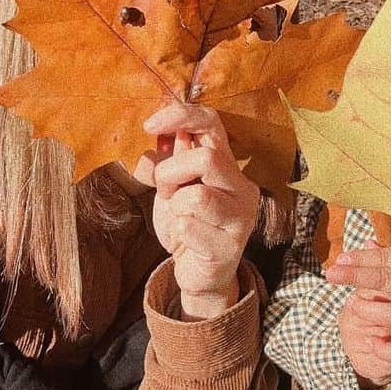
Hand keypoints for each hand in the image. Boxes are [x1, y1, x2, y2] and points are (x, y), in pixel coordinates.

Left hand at [135, 104, 259, 320]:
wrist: (200, 274)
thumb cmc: (187, 226)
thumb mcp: (172, 188)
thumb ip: (171, 159)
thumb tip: (165, 133)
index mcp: (227, 165)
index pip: (213, 124)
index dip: (182, 115)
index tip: (149, 125)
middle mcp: (241, 187)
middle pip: (207, 159)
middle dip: (172, 174)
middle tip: (167, 191)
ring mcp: (240, 217)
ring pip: (197, 196)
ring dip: (174, 206)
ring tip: (179, 217)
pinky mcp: (229, 247)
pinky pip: (188, 227)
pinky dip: (176, 231)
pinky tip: (186, 241)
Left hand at [325, 243, 390, 387]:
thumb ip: (383, 257)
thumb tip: (352, 252)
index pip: (383, 259)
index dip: (358, 260)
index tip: (338, 262)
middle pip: (385, 279)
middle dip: (355, 276)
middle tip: (332, 276)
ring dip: (367, 311)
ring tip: (354, 306)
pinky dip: (383, 349)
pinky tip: (371, 342)